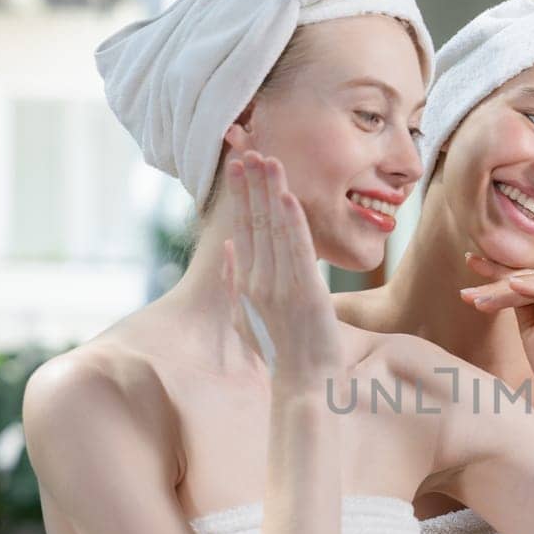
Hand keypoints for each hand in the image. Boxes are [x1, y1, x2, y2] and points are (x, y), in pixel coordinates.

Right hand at [220, 145, 343, 400]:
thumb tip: (228, 246)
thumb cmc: (280, 352)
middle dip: (251, 184)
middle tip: (249, 148)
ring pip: (274, 230)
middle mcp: (259, 281)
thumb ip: (236, 281)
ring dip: (271, 193)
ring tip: (268, 160)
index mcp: (247, 284)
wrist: (302, 385)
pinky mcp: (305, 292)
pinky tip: (287, 196)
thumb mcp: (248, 317)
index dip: (240, 196)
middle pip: (253, 222)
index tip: (238, 165)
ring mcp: (281, 286)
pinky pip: (297, 250)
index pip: (241, 229)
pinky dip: (292, 222)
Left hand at [458, 251, 533, 394]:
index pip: (523, 277)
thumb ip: (521, 305)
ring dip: (503, 292)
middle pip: (525, 279)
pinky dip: (532, 288)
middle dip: (493, 284)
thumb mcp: (531, 329)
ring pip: (533, 285)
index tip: (469, 262)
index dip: (495, 272)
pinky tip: (511, 285)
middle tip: (465, 292)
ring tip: (477, 299)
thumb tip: (500, 285)